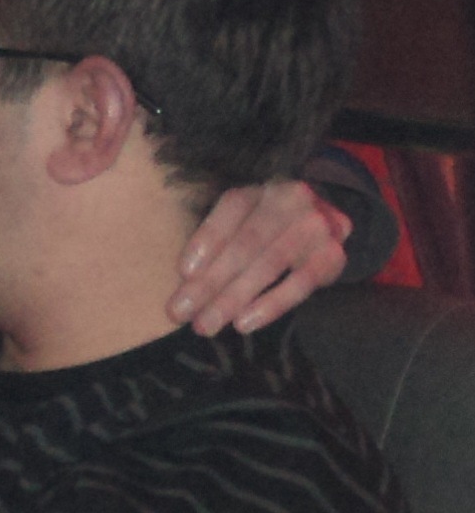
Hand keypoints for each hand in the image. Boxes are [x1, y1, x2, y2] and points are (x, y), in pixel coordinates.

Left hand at [166, 181, 351, 335]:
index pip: (230, 210)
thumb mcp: (244, 219)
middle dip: (209, 281)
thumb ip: (219, 237)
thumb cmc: (270, 224)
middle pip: (244, 244)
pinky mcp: (332, 256)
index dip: (206, 240)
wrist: (327, 220)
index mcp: (261, 187)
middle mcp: (290, 199)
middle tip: (181, 312)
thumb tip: (186, 277)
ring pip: (268, 265)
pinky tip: (243, 323)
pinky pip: (299, 284)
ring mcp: (315, 226)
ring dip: (233, 299)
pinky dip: (269, 305)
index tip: (183, 273)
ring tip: (206, 324)